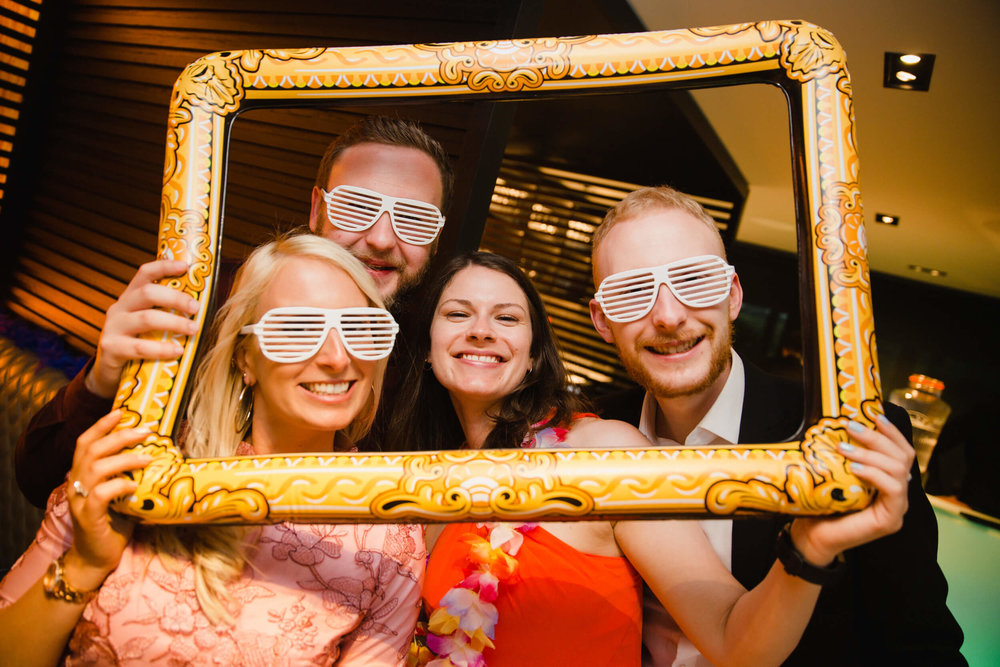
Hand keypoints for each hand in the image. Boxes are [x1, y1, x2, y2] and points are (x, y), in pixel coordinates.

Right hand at [63, 410, 151, 588]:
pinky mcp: (88, 517)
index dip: (101, 426)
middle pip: (90, 450)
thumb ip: (129, 475)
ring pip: (95, 469)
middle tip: (144, 431)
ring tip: (148, 457)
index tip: (121, 411)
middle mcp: (76, 484)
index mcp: (82, 475)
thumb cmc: (112, 523)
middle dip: (118, 436)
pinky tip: (134, 486)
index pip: (85, 443)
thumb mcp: (121, 494)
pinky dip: (118, 485)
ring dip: (124, 459)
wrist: (95, 558)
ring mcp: (80, 501)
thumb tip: (158, 454)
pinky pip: (100, 495)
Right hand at [87, 259, 198, 397]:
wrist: (109, 373)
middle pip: (147, 293)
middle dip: (176, 298)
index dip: (164, 266)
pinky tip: (178, 351)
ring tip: (194, 329)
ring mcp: (113, 328)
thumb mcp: (148, 325)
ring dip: (174, 322)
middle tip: (197, 307)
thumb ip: (165, 313)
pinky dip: (161, 348)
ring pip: (146, 318)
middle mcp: (119, 308)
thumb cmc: (138, 344)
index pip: (145, 274)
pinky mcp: (111, 348)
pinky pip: (139, 347)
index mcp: (130, 298)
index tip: (186, 266)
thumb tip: (202, 307)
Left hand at [790, 414, 913, 564]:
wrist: (811, 535)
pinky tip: (855, 468)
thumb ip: (847, 453)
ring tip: (846, 448)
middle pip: (903, 456)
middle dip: (878, 437)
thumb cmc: (822, 502)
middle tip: (851, 426)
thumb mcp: (837, 471)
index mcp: (889, 479)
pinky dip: (875, 474)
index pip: (902, 451)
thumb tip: (840, 421)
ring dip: (871, 454)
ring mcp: (897, 508)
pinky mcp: (891, 520)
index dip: (892, 432)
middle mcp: (898, 493)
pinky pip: (893, 490)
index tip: (875, 415)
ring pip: (899, 471)